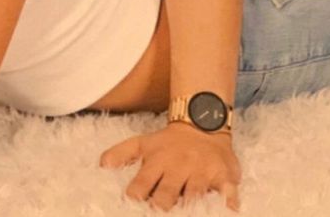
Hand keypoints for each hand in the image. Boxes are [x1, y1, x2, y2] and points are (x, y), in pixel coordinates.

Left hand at [100, 122, 240, 210]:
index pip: (142, 183)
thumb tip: (101, 165)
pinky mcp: (224, 176)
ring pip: (195, 196)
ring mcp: (201, 173)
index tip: (130, 206)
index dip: (136, 197)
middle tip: (157, 212)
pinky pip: (228, 193)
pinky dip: (227, 204)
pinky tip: (226, 211)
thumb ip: (122, 154)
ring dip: (190, 207)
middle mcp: (178, 168)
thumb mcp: (143, 143)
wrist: (202, 123)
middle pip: (167, 194)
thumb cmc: (168, 142)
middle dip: (161, 207)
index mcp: (157, 162)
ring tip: (184, 214)